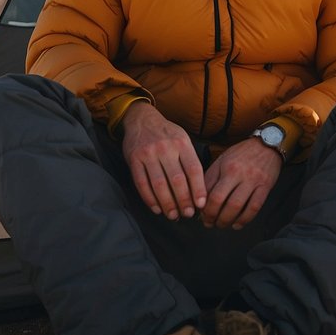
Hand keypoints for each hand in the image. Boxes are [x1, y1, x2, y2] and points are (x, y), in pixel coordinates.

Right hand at [120, 101, 206, 219]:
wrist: (142, 119)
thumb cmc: (167, 134)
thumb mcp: (183, 139)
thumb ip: (190, 160)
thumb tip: (200, 190)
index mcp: (181, 143)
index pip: (193, 169)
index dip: (198, 189)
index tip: (201, 205)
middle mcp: (165, 147)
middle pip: (177, 180)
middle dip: (184, 201)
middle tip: (188, 214)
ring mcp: (148, 153)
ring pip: (159, 184)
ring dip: (167, 203)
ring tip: (173, 215)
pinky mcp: (134, 159)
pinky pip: (141, 183)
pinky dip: (149, 199)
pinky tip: (156, 209)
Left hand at [201, 137, 281, 229]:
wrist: (268, 144)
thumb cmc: (242, 154)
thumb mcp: (222, 160)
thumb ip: (212, 178)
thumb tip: (201, 199)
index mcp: (225, 167)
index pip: (209, 191)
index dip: (203, 207)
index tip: (201, 215)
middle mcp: (237, 173)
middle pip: (220, 200)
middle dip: (212, 216)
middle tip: (210, 223)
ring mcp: (253, 180)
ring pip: (237, 206)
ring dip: (227, 220)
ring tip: (222, 225)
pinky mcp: (265, 187)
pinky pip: (254, 207)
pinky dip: (245, 219)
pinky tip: (237, 225)